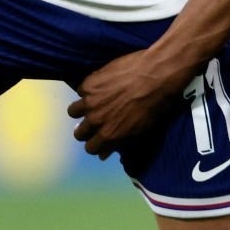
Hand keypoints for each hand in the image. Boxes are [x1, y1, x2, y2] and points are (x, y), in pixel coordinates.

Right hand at [69, 48, 196, 158]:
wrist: (156, 75)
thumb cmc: (154, 105)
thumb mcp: (140, 131)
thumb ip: (119, 143)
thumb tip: (103, 154)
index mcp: (109, 135)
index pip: (91, 148)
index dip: (95, 144)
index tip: (99, 138)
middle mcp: (96, 120)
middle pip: (79, 133)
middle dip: (86, 130)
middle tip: (95, 122)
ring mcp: (90, 101)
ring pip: (73, 112)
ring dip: (81, 110)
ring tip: (91, 104)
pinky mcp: (89, 83)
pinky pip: (80, 90)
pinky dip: (87, 90)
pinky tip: (99, 86)